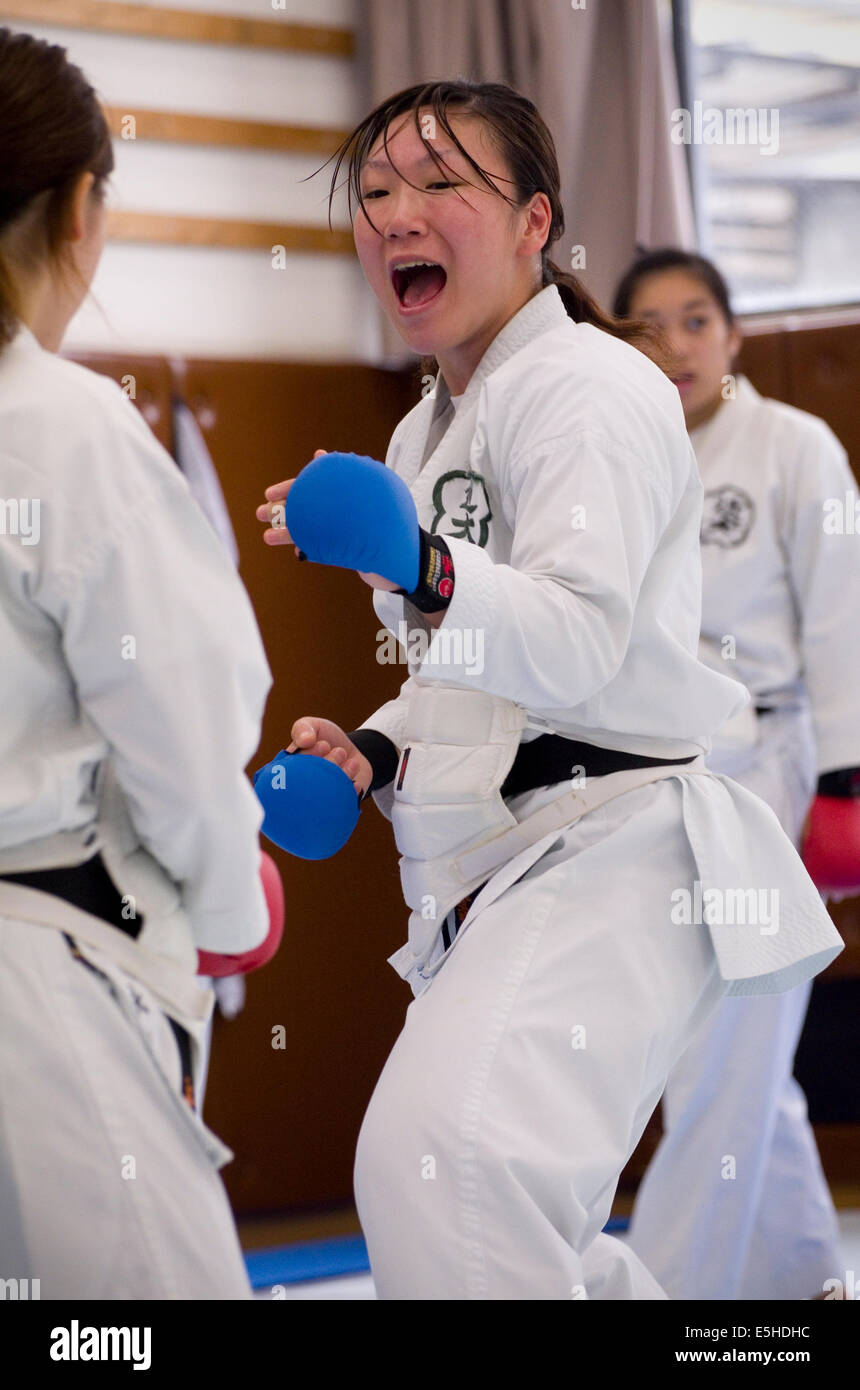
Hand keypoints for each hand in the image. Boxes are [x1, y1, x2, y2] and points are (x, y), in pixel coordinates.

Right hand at [257, 450, 399, 590]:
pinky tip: (293, 551)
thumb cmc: (391, 529)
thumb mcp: (368, 497)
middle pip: (307, 506)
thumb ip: (342, 476)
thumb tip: (320, 455)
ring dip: (286, 530)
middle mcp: (344, 511)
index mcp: (347, 496)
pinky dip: (304, 546)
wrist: (407, 564)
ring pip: (309, 527)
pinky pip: (318, 546)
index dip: (290, 489)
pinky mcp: (346, 551)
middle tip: (259, 513)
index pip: (313, 487)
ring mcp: (344, 531)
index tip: (269, 494)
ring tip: (266, 537)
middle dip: (281, 510)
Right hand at [287, 716, 372, 798]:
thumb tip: (305, 740)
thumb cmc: (326, 738)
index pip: (291, 770)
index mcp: (288, 770)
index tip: (324, 744)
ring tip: (350, 763)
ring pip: (326, 794)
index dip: (309, 756)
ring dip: (341, 775)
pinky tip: (355, 782)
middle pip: (308, 783)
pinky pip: (341, 803)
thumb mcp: (312, 726)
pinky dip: (351, 791)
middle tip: (339, 752)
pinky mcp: (335, 805)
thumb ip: (303, 728)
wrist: (352, 751)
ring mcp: (318, 799)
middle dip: (327, 765)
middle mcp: (300, 788)